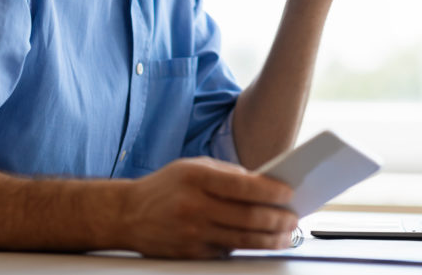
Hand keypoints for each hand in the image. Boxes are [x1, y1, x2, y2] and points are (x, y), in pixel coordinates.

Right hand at [115, 157, 297, 258]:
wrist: (127, 214)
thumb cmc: (165, 187)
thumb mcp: (193, 166)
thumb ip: (227, 173)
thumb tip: (264, 183)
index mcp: (197, 177)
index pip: (244, 185)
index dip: (272, 191)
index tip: (289, 193)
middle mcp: (195, 206)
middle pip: (248, 217)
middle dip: (278, 219)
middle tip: (294, 218)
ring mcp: (193, 233)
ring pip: (242, 240)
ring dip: (270, 239)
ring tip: (286, 235)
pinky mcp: (191, 254)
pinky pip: (227, 252)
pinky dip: (246, 247)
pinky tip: (259, 242)